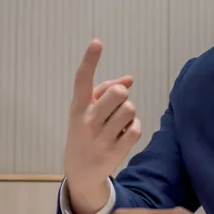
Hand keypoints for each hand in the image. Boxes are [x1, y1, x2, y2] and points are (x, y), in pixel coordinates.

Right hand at [63, 40, 140, 210]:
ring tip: (118, 123)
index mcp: (78, 107)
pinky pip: (136, 129)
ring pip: (129, 110)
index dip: (90, 60)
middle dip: (122, 95)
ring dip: (128, 113)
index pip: (83, 80)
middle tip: (116, 106)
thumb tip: (129, 79)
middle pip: (118, 93)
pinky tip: (123, 136)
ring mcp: (99, 138)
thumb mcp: (88, 110)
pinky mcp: (114, 152)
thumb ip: (106, 90)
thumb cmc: (87, 130)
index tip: (97, 42)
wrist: (80, 171)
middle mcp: (86, 121)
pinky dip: (133, 129)